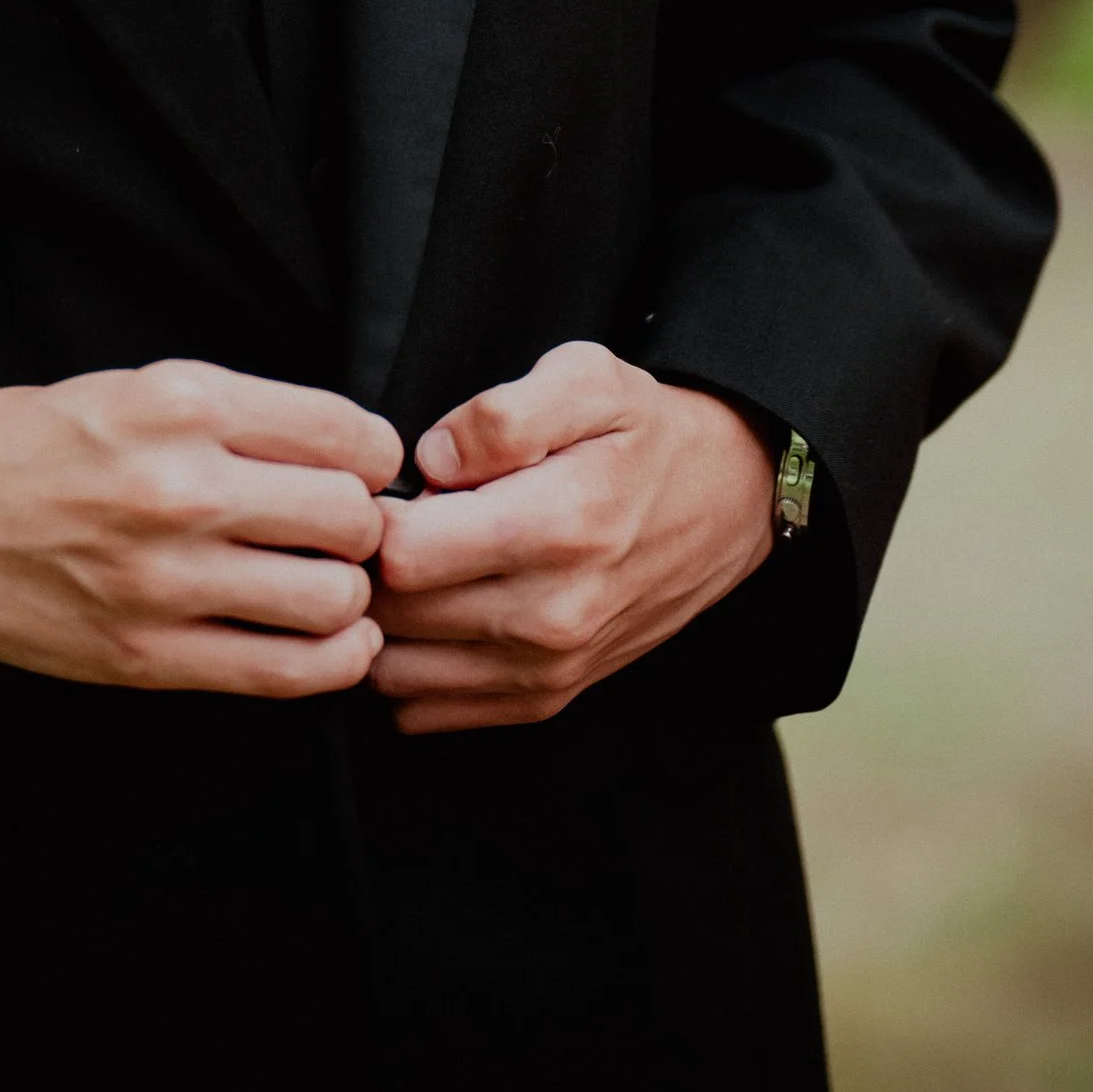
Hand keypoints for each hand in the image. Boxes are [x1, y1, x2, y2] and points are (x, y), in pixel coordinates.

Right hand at [0, 359, 401, 697]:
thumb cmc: (36, 443)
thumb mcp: (136, 387)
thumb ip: (239, 416)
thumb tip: (348, 456)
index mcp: (182, 404)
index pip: (346, 433)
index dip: (374, 456)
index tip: (360, 469)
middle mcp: (182, 487)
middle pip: (352, 517)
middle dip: (363, 525)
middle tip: (340, 530)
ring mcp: (166, 580)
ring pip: (333, 599)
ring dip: (347, 595)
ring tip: (324, 583)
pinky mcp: (149, 656)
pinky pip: (287, 671)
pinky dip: (335, 661)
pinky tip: (334, 642)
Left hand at [368, 342, 774, 734]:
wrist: (726, 504)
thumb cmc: (645, 434)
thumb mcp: (587, 379)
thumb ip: (502, 414)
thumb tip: (431, 462)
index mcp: (558, 526)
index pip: (405, 554)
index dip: (372, 515)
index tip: (383, 489)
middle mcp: (553, 614)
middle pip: (393, 615)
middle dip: (366, 567)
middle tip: (382, 527)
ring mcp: (549, 668)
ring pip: (397, 673)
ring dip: (378, 623)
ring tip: (400, 570)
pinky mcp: (545, 698)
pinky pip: (427, 712)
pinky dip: (405, 670)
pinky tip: (420, 615)